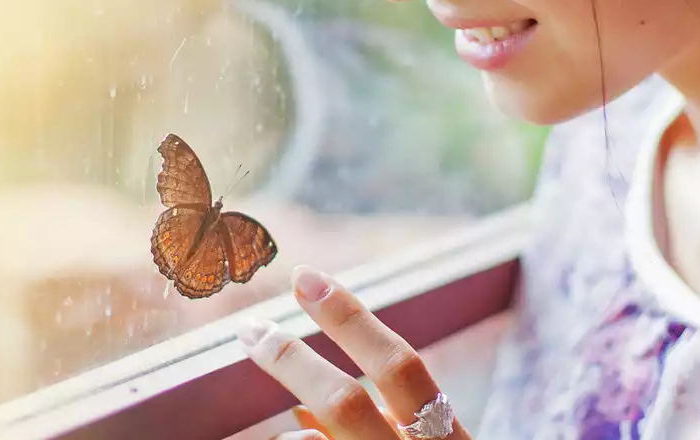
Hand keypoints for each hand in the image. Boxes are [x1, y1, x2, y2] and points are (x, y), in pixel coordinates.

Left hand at [237, 266, 471, 439]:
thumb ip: (390, 425)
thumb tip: (305, 408)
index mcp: (447, 437)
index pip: (401, 364)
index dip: (350, 318)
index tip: (305, 277)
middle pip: (344, 403)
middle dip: (291, 361)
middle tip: (251, 330)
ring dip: (285, 425)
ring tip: (275, 418)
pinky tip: (285, 438)